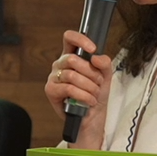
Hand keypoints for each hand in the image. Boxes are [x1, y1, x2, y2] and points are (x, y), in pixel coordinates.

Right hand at [48, 30, 114, 148]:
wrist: (92, 117)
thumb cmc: (96, 95)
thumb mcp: (106, 76)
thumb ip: (104, 63)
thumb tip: (96, 57)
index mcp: (72, 57)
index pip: (69, 39)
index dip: (80, 39)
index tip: (93, 49)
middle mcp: (60, 65)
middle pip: (72, 59)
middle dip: (91, 73)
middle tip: (98, 82)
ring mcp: (54, 77)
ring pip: (72, 75)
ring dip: (89, 86)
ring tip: (94, 94)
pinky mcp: (51, 91)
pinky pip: (69, 88)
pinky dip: (83, 95)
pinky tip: (89, 101)